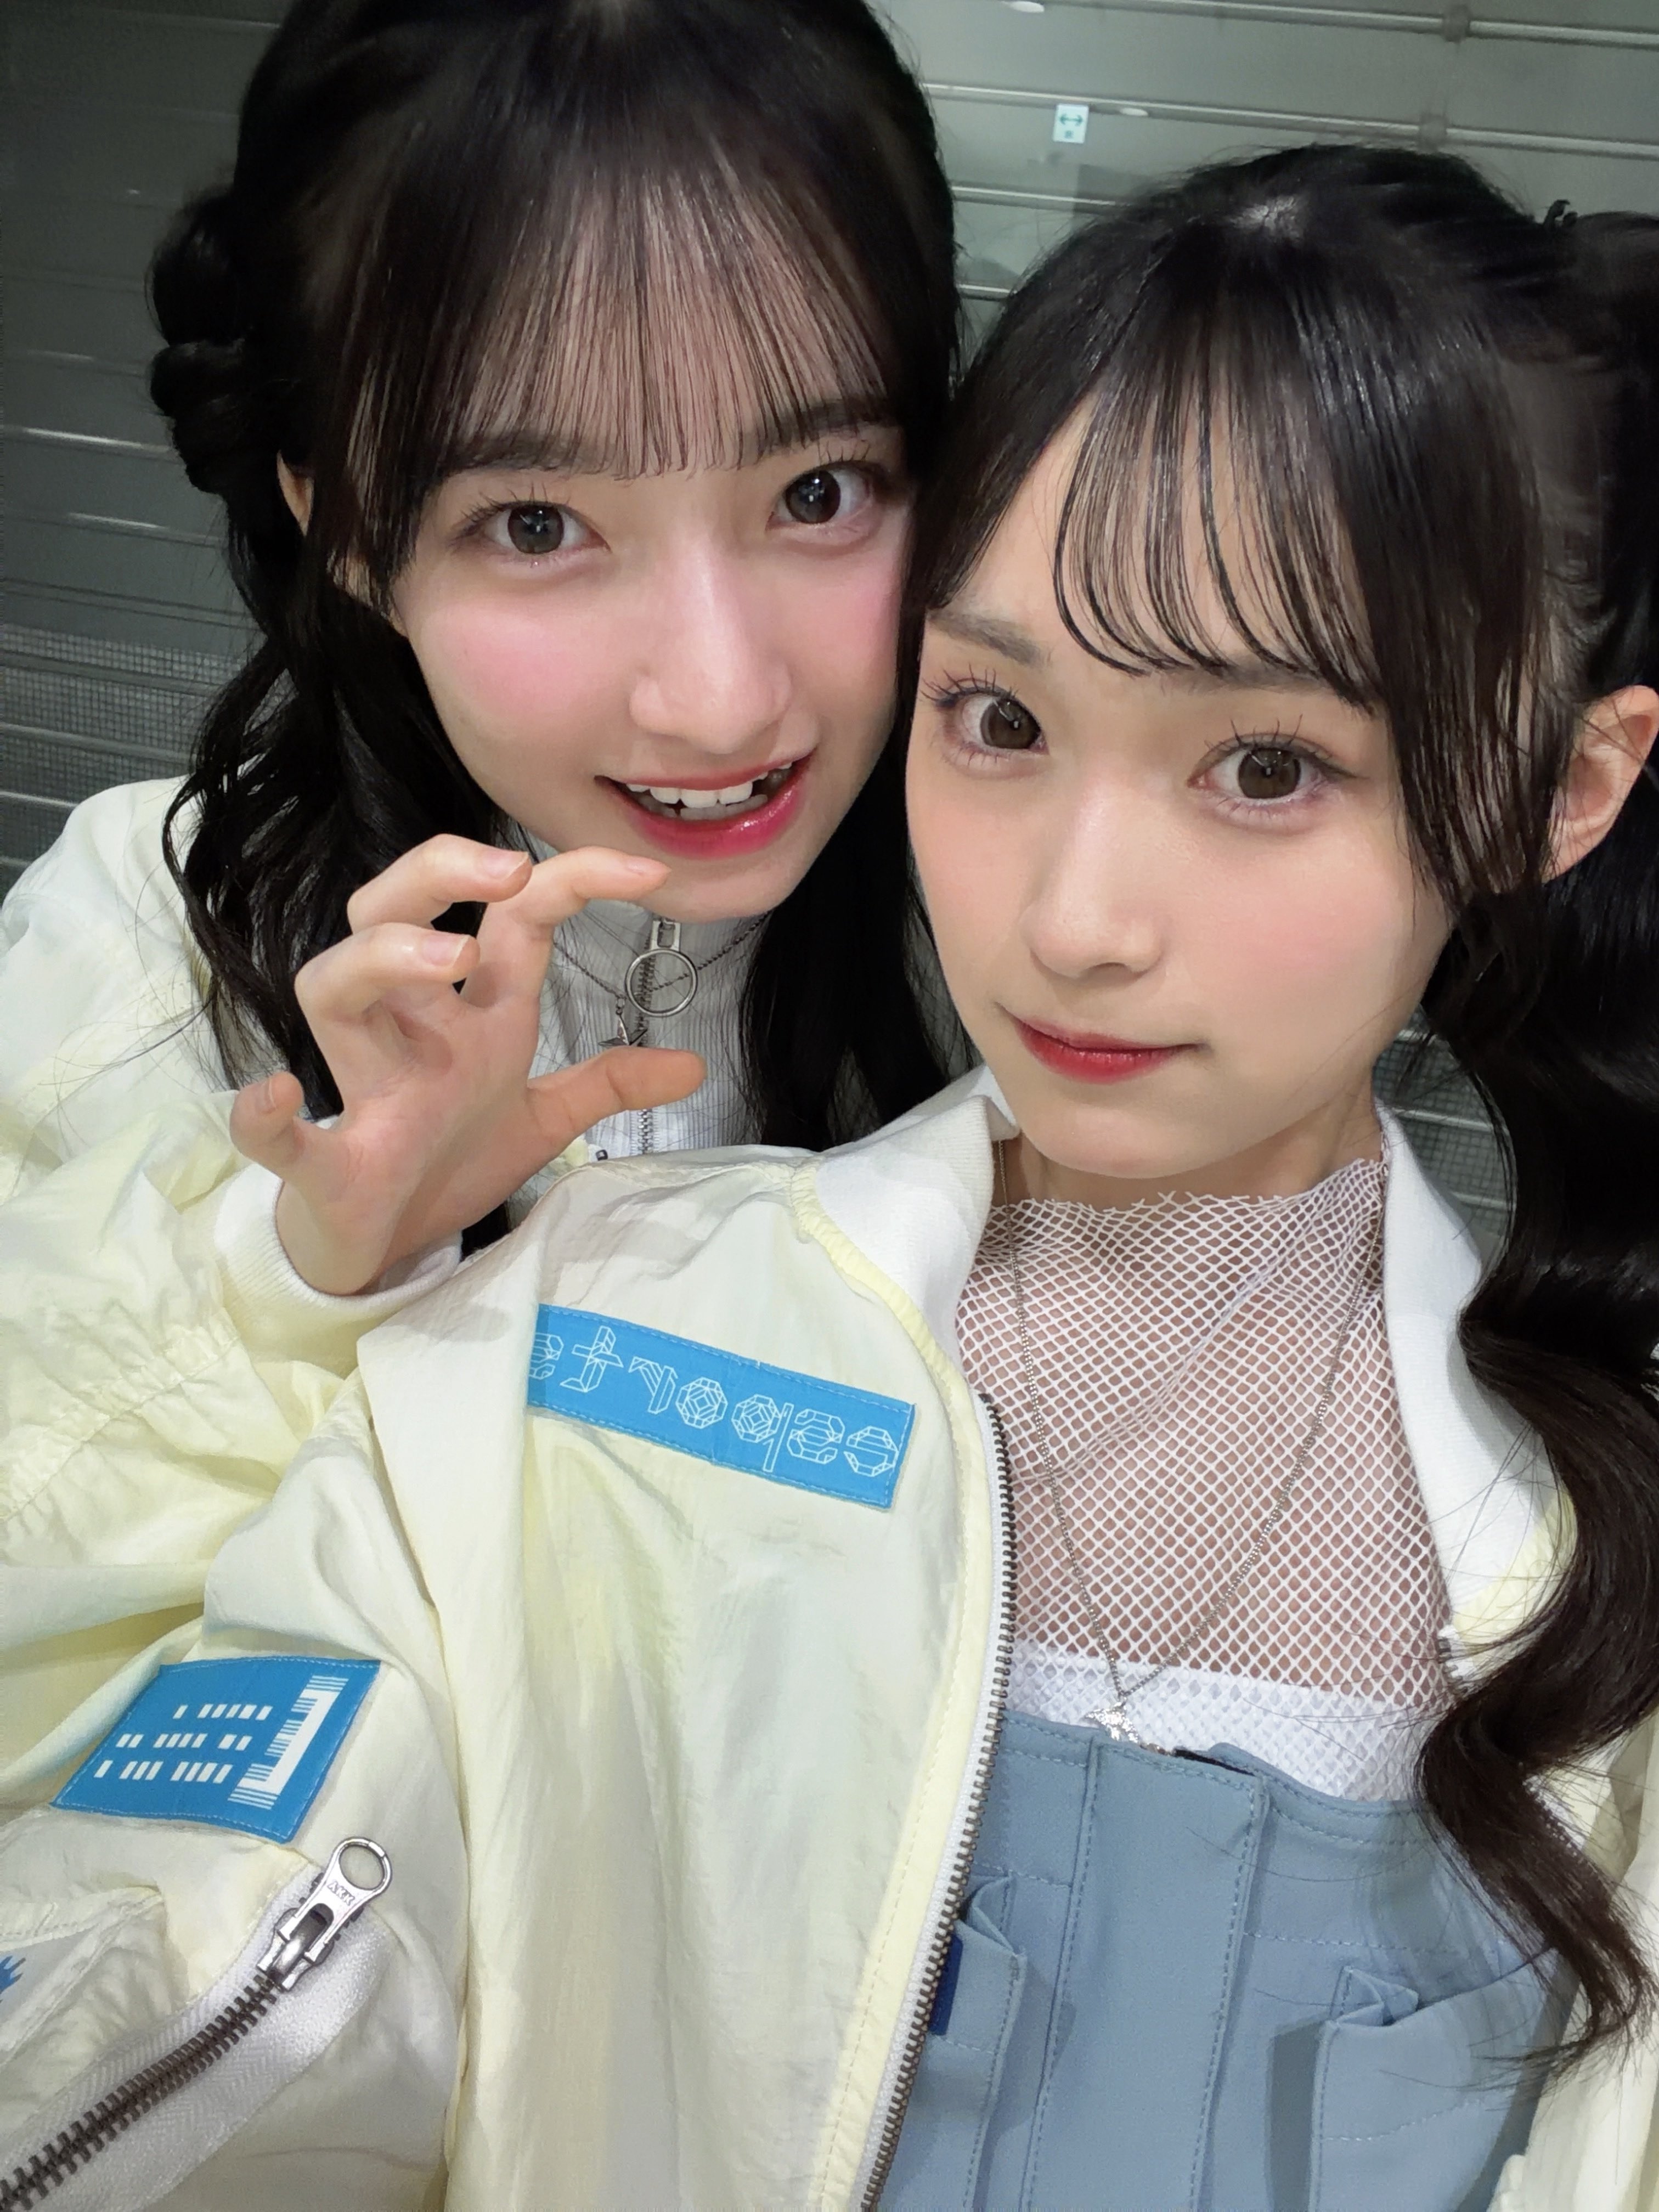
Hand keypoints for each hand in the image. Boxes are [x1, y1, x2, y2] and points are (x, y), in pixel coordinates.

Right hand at [229, 838, 704, 1293]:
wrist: (382, 1249)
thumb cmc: (445, 1159)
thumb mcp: (542, 1118)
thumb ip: (606, 1083)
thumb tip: (693, 1065)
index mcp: (467, 1015)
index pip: (510, 918)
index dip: (572, 879)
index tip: (650, 872)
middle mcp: (407, 1030)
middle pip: (389, 911)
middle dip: (439, 874)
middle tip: (509, 872)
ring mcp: (360, 1090)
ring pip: (332, 990)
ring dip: (380, 959)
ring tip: (450, 959)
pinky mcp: (322, 1166)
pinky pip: (273, 1135)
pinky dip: (266, 1116)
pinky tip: (279, 1097)